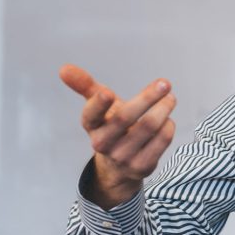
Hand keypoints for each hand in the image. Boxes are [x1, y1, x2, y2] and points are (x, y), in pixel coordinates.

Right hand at [59, 64, 176, 207]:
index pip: (91, 116)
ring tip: (169, 98)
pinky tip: (167, 120)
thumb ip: (85, 86)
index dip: (98, 104)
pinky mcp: (142, 166)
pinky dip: (168, 126)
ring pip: (148, 127)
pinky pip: (161, 141)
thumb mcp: (97, 106)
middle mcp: (103, 143)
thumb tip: (64, 68)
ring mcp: (123, 157)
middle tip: (164, 83)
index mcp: (91, 126)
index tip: (108, 92)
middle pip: (125, 118)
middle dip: (147, 98)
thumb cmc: (110, 126)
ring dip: (163, 109)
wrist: (119, 166)